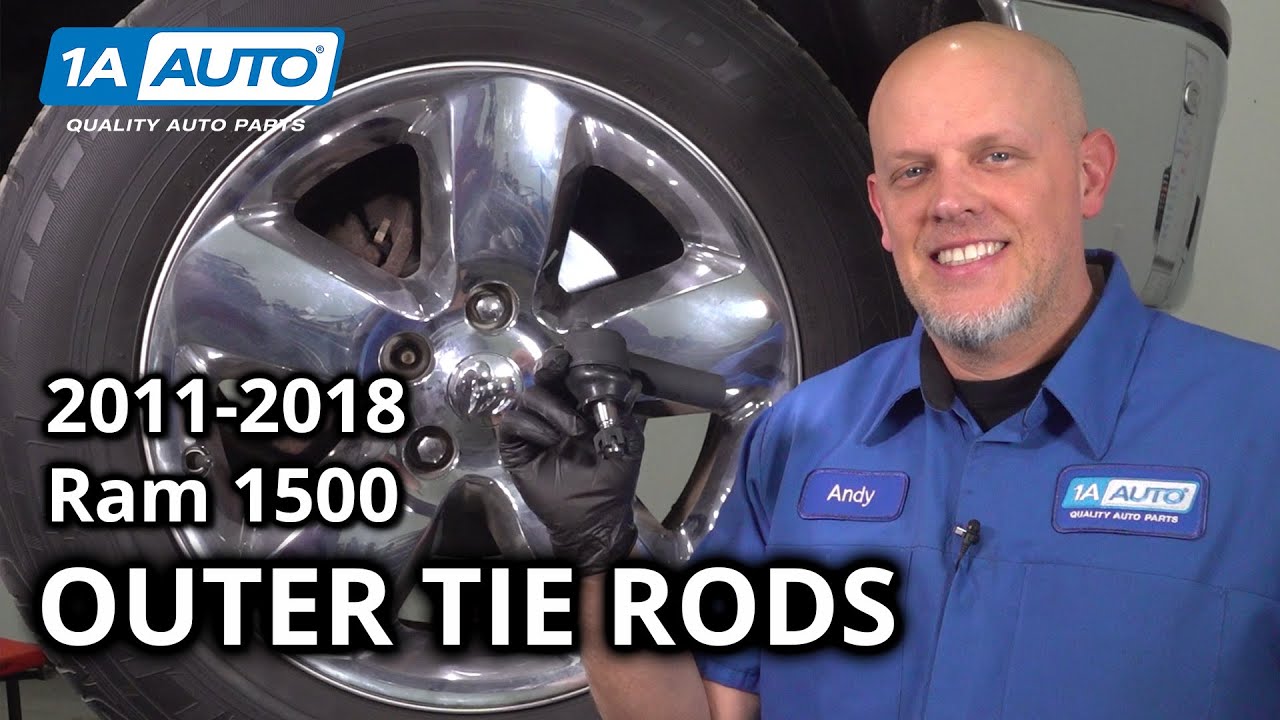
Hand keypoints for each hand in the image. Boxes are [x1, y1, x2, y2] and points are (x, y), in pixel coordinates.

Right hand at [497, 347, 643, 574]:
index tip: (571, 352)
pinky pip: (512, 423)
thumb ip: (626, 413)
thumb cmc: (612, 482)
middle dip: (549, 366)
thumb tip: (631, 383)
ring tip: (573, 432)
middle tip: (558, 365)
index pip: (566, 375)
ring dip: (552, 409)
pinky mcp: (516, 448)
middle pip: (541, 378)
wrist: (595, 517)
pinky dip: (531, 427)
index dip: (565, 360)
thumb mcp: (627, 443)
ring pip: (528, 397)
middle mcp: (553, 414)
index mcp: (578, 408)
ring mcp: (533, 430)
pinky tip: (549, 441)